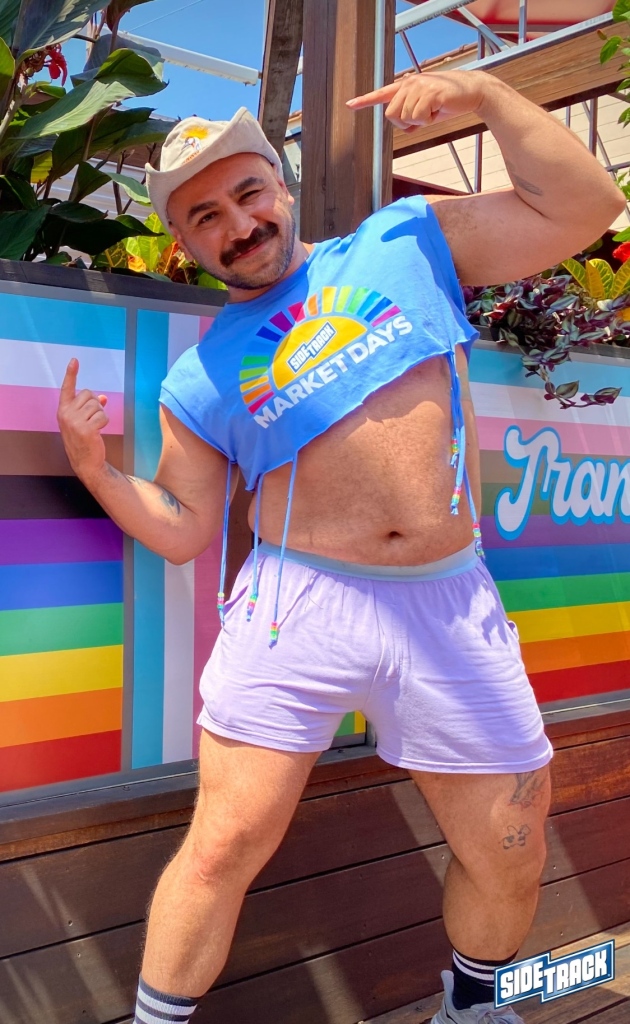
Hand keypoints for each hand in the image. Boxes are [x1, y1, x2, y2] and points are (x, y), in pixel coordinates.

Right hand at [57, 358, 108, 477]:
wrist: (85, 462)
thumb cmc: (84, 440)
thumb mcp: (83, 421)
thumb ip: (89, 408)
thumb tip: (103, 397)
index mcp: (63, 410)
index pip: (67, 388)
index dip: (71, 374)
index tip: (74, 360)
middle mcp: (66, 414)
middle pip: (88, 394)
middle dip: (95, 404)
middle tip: (93, 419)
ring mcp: (74, 422)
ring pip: (97, 405)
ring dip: (101, 415)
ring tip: (95, 427)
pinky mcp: (86, 429)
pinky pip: (103, 416)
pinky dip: (104, 423)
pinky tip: (98, 432)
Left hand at [347, 70, 487, 130]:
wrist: (472, 91)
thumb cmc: (448, 101)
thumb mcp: (426, 109)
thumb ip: (411, 115)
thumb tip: (404, 127)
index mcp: (406, 86)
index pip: (381, 93)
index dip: (365, 101)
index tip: (349, 105)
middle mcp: (409, 83)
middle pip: (391, 115)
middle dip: (405, 123)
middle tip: (423, 117)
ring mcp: (419, 87)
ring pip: (405, 118)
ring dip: (420, 122)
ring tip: (434, 109)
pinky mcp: (430, 93)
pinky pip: (419, 118)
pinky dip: (429, 120)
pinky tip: (439, 109)